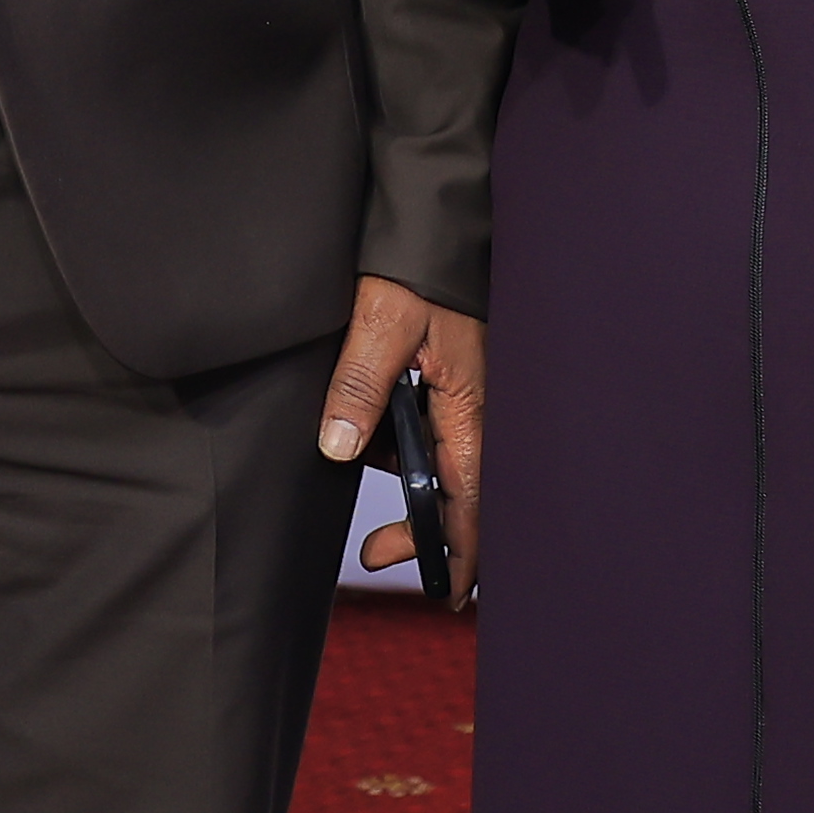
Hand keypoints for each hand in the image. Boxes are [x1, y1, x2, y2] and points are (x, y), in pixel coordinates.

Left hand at [317, 276, 487, 607]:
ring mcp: (464, 396)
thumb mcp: (382, 325)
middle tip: (382, 556)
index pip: (472, 501)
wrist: (436, 221)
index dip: (460, 552)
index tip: (444, 591)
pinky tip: (373, 445)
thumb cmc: (420, 269)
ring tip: (374, 508)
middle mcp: (475, 409)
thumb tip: (338, 447)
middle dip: (428, 534)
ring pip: (446, 466)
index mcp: (470, 406)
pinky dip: (407, 453)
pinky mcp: (449, 381)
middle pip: (463, 496)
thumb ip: (358, 385)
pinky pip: (433, 434)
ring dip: (415, 493)